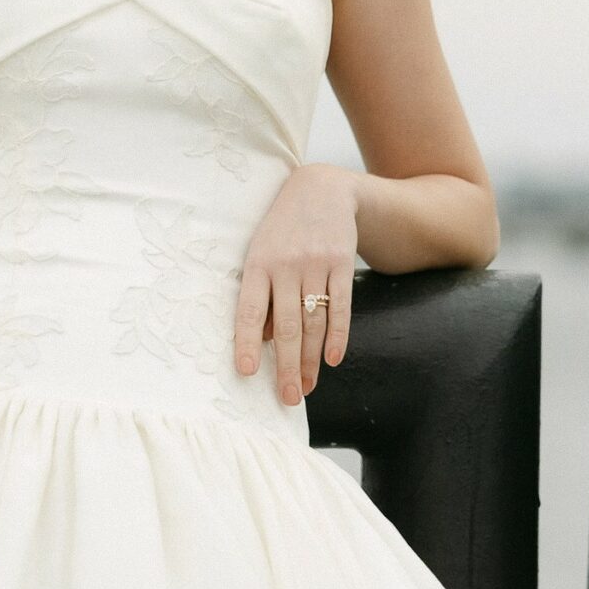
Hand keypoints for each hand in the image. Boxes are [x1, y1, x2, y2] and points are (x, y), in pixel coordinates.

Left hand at [234, 163, 358, 405]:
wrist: (321, 189)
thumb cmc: (282, 231)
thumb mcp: (261, 253)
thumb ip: (262, 294)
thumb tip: (262, 341)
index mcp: (257, 264)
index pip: (248, 310)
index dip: (246, 343)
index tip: (247, 373)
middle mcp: (285, 266)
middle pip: (285, 326)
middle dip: (286, 366)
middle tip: (288, 399)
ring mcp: (316, 265)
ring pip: (313, 322)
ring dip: (310, 360)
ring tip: (306, 388)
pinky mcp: (342, 264)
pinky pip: (340, 307)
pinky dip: (338, 336)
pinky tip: (333, 360)